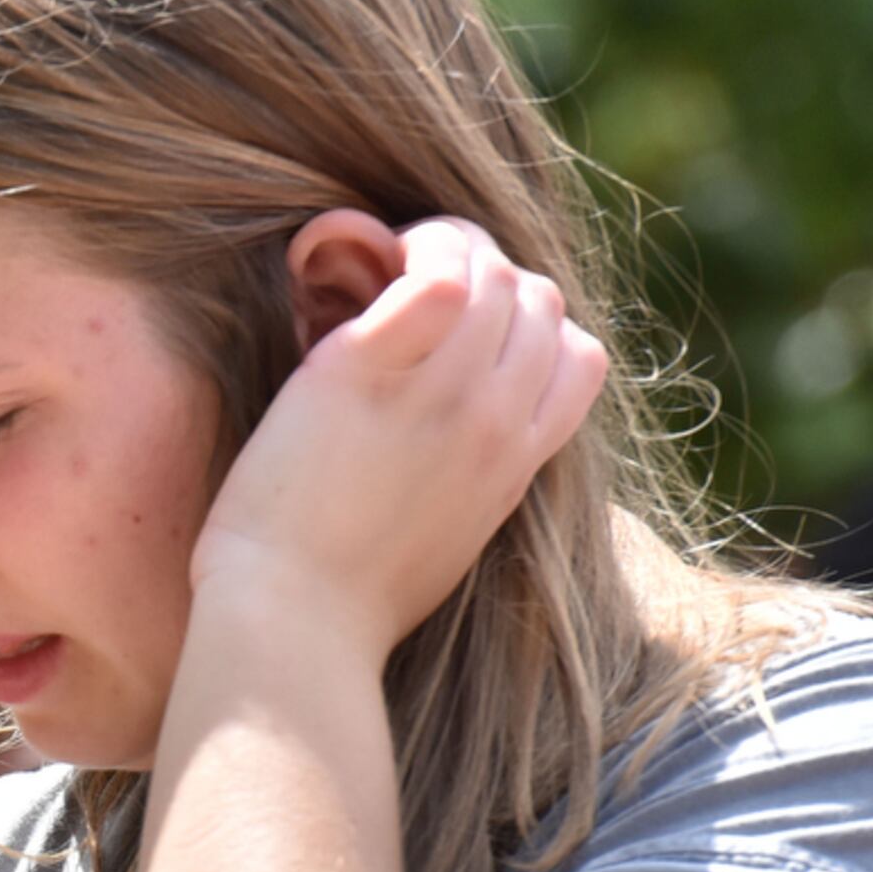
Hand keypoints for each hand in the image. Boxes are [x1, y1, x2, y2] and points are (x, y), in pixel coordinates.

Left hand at [192, 215, 605, 652]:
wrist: (292, 623)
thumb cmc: (347, 598)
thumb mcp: (448, 539)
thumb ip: (472, 480)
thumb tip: (455, 453)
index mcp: (518, 462)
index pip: (579, 356)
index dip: (531, 330)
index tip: (467, 335)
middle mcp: (496, 420)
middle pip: (538, 301)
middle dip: (486, 276)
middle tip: (414, 282)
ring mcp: (440, 394)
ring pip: (493, 274)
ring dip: (445, 249)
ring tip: (391, 263)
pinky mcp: (367, 370)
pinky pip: (432, 275)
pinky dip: (414, 251)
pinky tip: (371, 265)